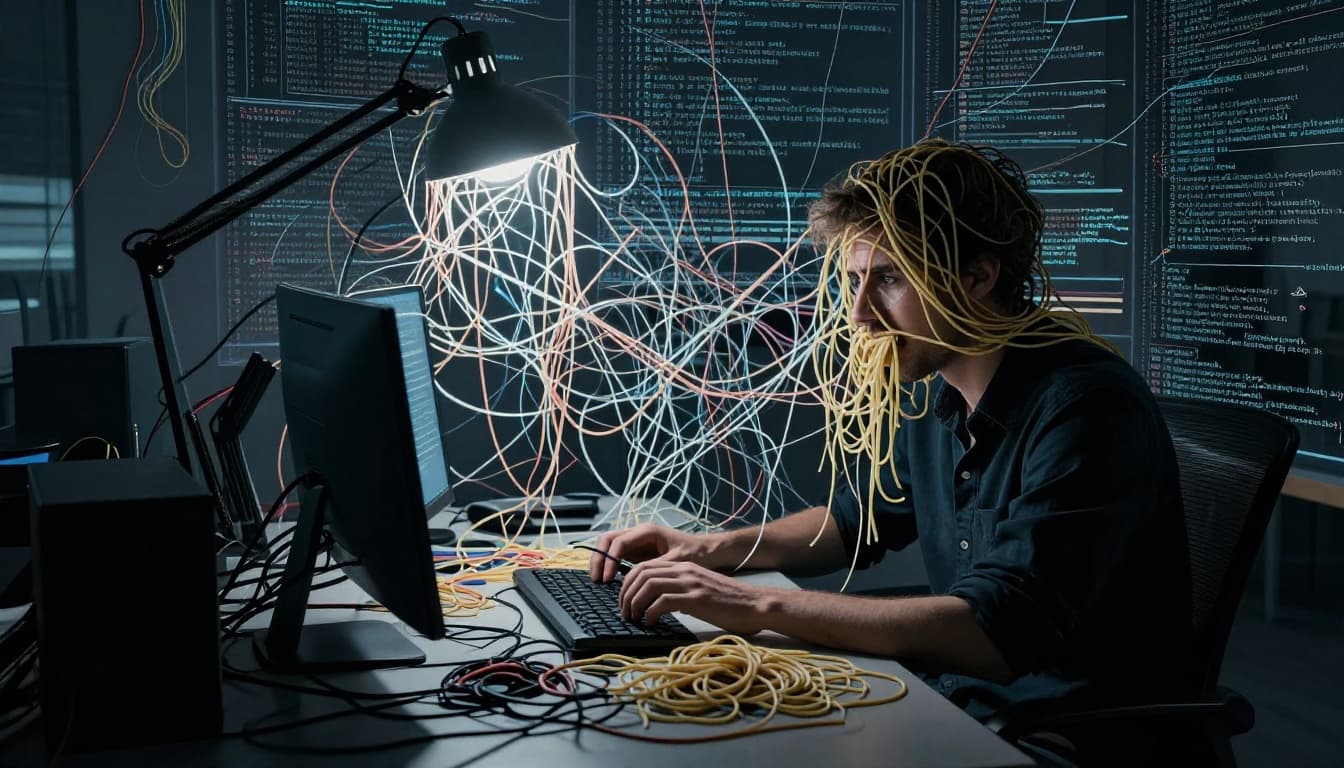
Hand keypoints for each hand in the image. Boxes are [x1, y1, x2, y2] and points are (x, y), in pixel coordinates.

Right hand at [588, 522, 707, 582]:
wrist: (706, 551)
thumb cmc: (695, 554)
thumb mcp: (676, 562)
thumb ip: (655, 569)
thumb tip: (636, 580)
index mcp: (647, 532)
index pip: (619, 542)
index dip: (609, 560)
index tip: (607, 579)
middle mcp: (638, 533)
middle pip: (607, 539)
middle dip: (599, 558)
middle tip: (596, 579)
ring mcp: (636, 541)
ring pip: (609, 545)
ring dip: (601, 561)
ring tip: (599, 581)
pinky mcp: (637, 551)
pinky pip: (616, 554)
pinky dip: (609, 565)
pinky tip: (609, 580)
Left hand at [618, 560, 771, 635]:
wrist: (756, 604)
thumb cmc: (730, 603)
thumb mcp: (699, 590)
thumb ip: (679, 591)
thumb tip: (655, 606)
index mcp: (683, 566)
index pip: (643, 567)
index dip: (627, 584)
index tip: (623, 602)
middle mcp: (684, 570)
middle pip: (640, 574)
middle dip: (626, 594)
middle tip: (624, 613)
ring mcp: (690, 583)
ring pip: (648, 585)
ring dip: (634, 603)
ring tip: (633, 619)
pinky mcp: (697, 598)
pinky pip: (663, 602)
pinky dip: (650, 612)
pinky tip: (650, 623)